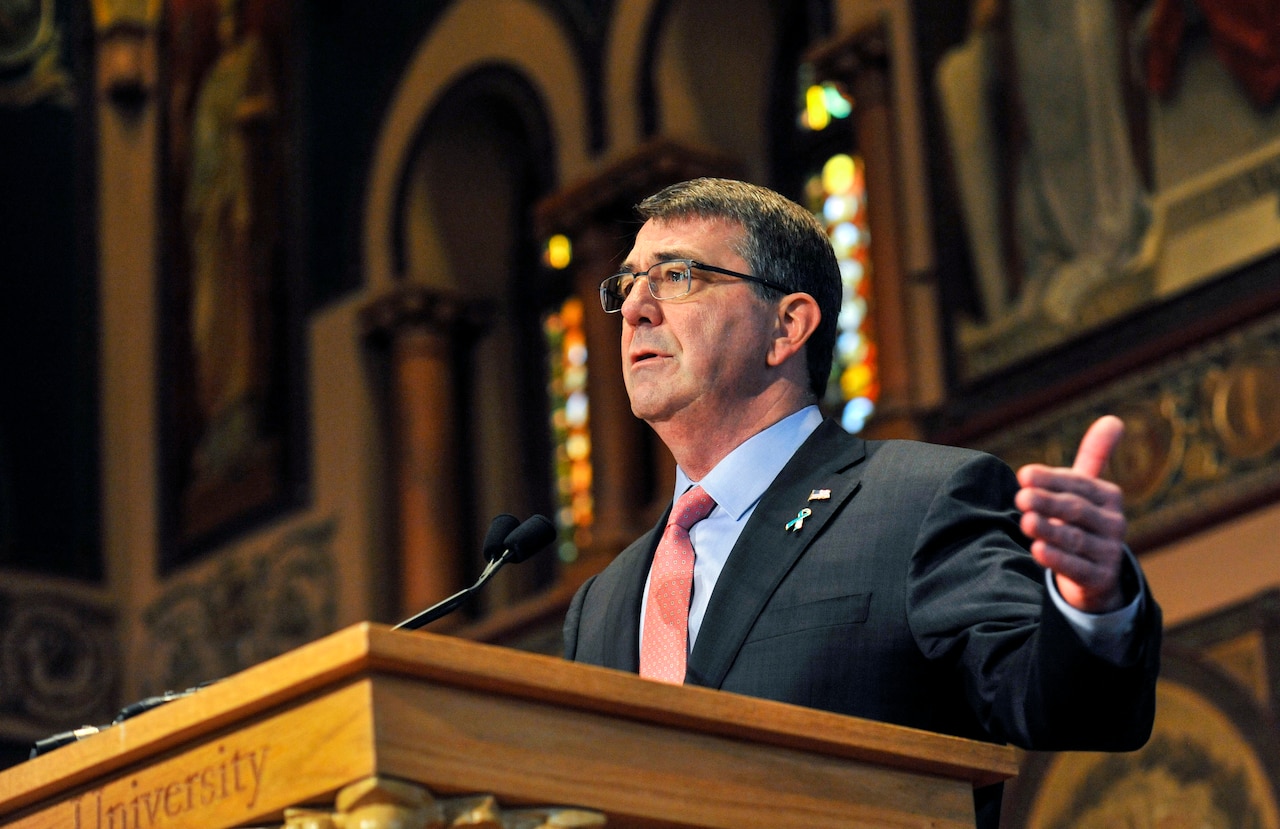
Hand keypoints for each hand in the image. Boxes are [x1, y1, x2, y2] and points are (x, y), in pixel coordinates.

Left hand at [1015, 415, 1127, 612]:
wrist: (1097, 575)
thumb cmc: (1084, 521)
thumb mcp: (1088, 490)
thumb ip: (1095, 456)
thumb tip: (1113, 418)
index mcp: (1109, 497)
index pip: (1079, 484)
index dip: (1051, 479)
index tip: (1023, 475)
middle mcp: (1113, 524)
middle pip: (1076, 510)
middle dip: (1047, 502)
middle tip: (1020, 497)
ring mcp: (1108, 552)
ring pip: (1074, 539)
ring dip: (1049, 529)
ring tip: (1025, 522)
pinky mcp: (1099, 578)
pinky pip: (1076, 568)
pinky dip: (1056, 559)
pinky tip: (1036, 550)